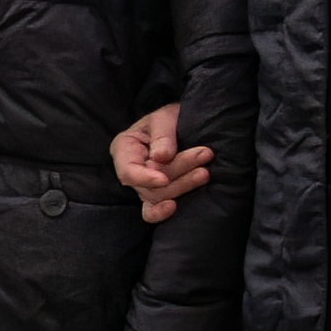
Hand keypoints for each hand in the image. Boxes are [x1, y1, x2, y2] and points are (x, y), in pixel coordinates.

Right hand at [110, 101, 209, 220]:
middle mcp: (131, 170)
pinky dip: (161, 212)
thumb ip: (162, 135)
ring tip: (205, 171)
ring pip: (157, 197)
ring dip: (183, 185)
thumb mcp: (164, 117)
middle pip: (148, 185)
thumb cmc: (170, 119)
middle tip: (204, 154)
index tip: (163, 178)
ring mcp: (144, 185)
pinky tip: (175, 207)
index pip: (128, 171)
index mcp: (125, 149)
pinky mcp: (158, 195)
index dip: (145, 178)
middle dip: (178, 172)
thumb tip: (161, 157)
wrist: (183, 125)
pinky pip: (152, 212)